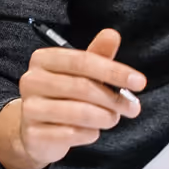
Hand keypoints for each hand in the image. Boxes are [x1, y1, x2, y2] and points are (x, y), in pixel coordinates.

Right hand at [0, 27, 147, 168]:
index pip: (82, 60)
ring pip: (78, 112)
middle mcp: (32, 80)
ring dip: (104, 117)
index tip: (139, 82)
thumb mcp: (82, 74)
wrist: (37, 133)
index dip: (114, 71)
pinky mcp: (33, 134)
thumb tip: (112, 34)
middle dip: (114, 98)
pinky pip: (71, 134)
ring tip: (112, 119)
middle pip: (82, 87)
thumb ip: (98, 56)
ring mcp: (29, 108)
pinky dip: (89, 134)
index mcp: (43, 59)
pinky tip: (91, 131)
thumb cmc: (64, 97)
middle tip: (133, 107)